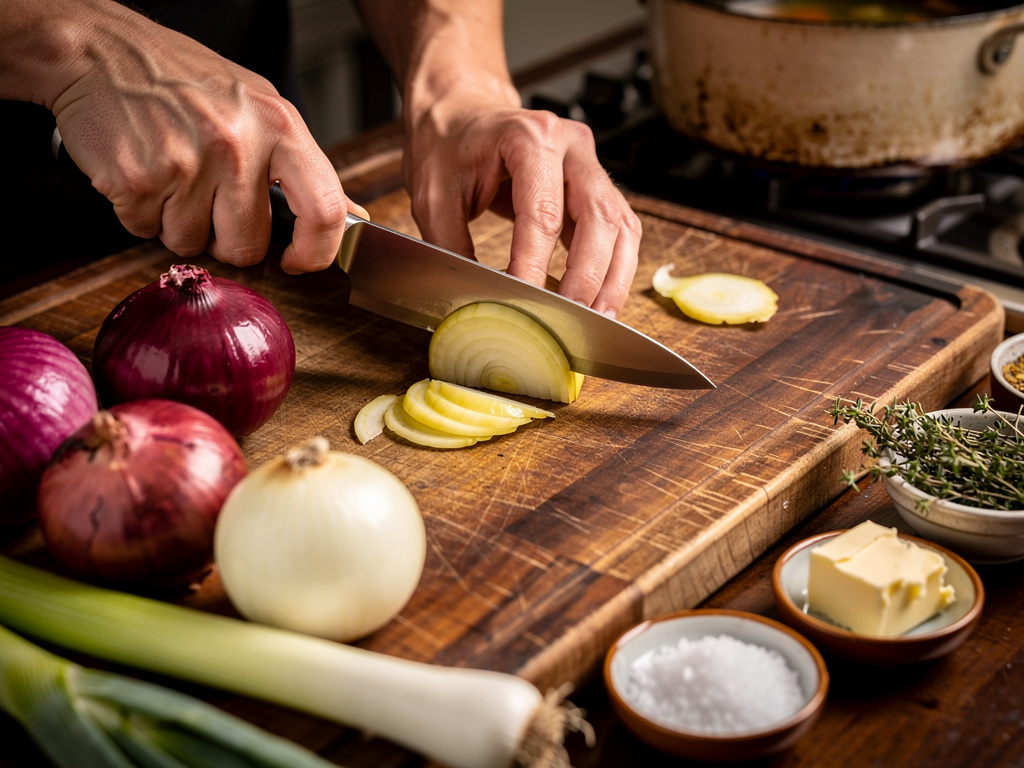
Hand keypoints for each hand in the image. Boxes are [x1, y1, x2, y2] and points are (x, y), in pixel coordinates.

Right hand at [45, 2, 363, 272]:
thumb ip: (304, 167)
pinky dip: (140, 212)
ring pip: (191, 244)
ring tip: (170, 174)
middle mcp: (239, 145)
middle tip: (207, 199)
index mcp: (279, 126)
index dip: (315, 252)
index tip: (296, 262)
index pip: (325, 210)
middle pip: (247, 246)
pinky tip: (142, 170)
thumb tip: (351, 217)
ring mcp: (188, 163)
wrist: (98, 51)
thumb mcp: (261, 109)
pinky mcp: (139, 179)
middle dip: (225, 239)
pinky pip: (145, 231)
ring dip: (177, 223)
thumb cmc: (183, 82)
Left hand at [403, 88, 640, 318]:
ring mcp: (589, 165)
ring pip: (620, 226)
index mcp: (529, 136)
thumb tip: (470, 299)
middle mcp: (570, 145)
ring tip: (597, 318)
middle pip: (598, 217)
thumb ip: (451, 247)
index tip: (527, 302)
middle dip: (588, 276)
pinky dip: (614, 269)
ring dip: (613, 277)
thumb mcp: (432, 196)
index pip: (542, 212)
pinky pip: (619, 231)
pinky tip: (600, 300)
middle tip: (572, 317)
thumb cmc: (448, 146)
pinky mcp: (595, 188)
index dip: (535, 264)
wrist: (461, 113)